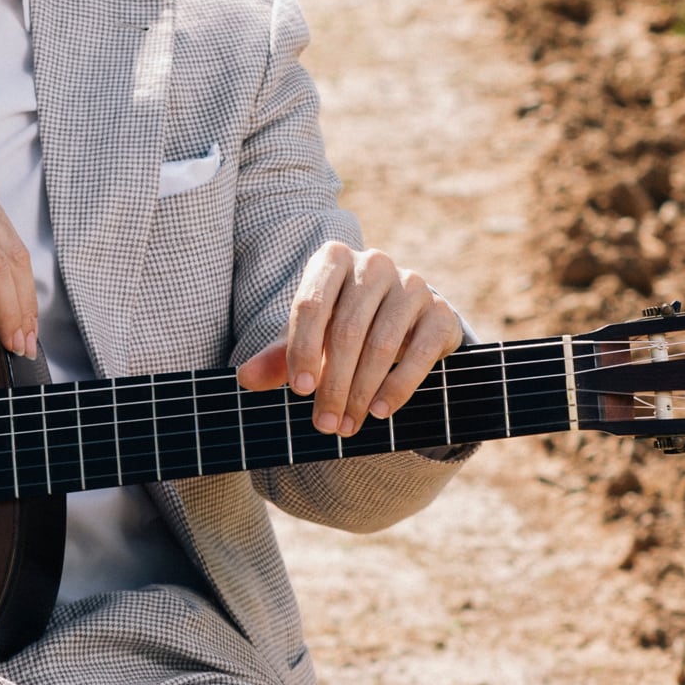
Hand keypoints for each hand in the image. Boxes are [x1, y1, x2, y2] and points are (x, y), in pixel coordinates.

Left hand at [237, 241, 459, 437]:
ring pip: (382, 344)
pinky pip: (420, 352)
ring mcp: (411, 283)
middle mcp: (374, 263)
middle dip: (334, 384)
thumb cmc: (342, 326)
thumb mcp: (309, 339)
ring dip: (362, 392)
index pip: (312, 305)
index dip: (303, 350)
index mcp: (333, 259)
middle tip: (325, 424)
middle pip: (347, 330)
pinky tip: (379, 411)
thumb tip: (245, 378)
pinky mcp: (439, 311)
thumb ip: (279, 357)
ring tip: (348, 425)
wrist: (402, 321)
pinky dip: (398, 387)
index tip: (299, 392)